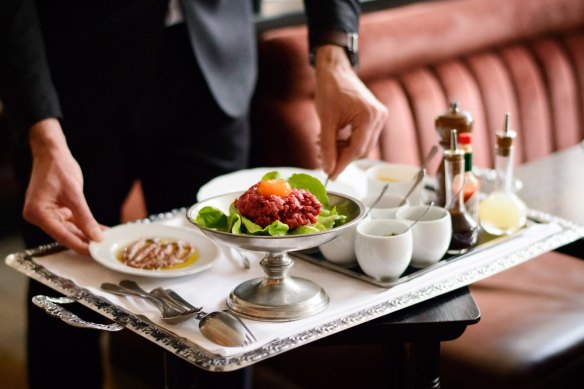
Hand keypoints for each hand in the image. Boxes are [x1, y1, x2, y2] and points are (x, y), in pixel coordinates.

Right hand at [23, 118, 103, 254]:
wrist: (52, 153)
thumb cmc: (58, 168)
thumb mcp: (75, 194)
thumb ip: (85, 217)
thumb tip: (96, 236)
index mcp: (38, 213)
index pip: (61, 235)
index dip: (79, 245)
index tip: (95, 254)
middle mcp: (40, 216)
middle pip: (65, 235)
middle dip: (85, 241)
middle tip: (103, 249)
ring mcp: (48, 214)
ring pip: (70, 230)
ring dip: (87, 234)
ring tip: (105, 240)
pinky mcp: (57, 211)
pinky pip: (73, 222)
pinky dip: (85, 226)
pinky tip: (100, 230)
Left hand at [314, 45, 387, 178]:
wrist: (335, 70)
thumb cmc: (330, 90)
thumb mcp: (326, 121)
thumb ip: (327, 147)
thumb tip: (328, 169)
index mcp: (369, 116)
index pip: (357, 149)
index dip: (342, 163)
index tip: (330, 174)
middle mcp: (379, 117)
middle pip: (361, 150)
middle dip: (341, 156)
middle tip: (322, 157)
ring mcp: (379, 117)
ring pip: (362, 146)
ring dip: (343, 149)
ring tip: (323, 144)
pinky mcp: (374, 117)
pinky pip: (362, 137)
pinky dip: (347, 141)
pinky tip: (333, 138)